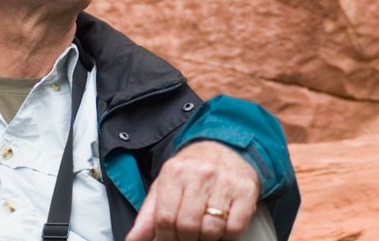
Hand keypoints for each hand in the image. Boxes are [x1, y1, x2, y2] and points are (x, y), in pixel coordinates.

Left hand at [126, 141, 259, 240]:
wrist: (225, 147)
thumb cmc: (191, 171)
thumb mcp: (164, 185)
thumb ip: (148, 215)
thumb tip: (132, 240)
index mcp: (174, 172)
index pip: (164, 217)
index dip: (165, 236)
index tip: (168, 239)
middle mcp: (200, 174)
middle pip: (187, 225)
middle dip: (186, 239)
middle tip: (187, 237)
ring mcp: (224, 182)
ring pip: (211, 229)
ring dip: (206, 238)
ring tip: (203, 231)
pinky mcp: (246, 191)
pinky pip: (235, 227)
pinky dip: (227, 235)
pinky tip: (221, 226)